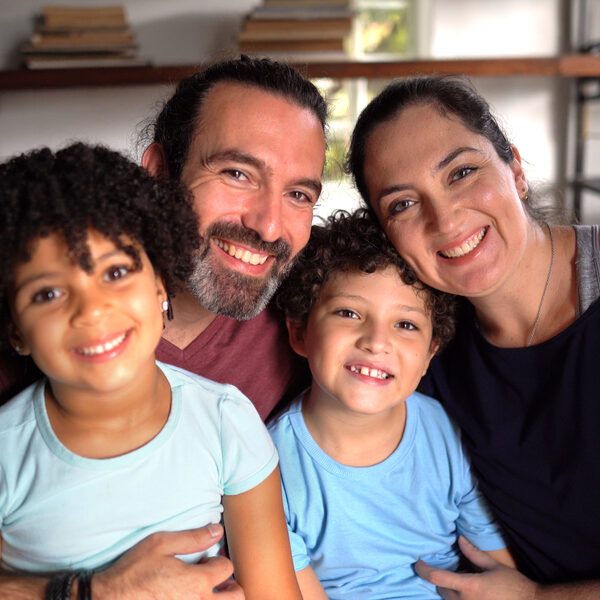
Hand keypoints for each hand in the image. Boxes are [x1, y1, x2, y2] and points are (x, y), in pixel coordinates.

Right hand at [92, 524, 243, 599]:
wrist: (107, 599)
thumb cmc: (133, 571)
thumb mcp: (161, 544)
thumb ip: (193, 538)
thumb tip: (217, 530)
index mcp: (197, 582)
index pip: (227, 568)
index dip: (218, 560)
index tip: (206, 561)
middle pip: (237, 597)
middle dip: (231, 586)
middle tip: (217, 580)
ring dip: (220, 599)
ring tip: (205, 592)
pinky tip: (188, 598)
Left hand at [415, 536, 536, 599]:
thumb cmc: (513, 585)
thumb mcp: (493, 566)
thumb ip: (474, 554)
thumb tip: (461, 539)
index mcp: (469, 587)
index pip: (437, 577)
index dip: (423, 569)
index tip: (418, 562)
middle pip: (441, 588)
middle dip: (442, 578)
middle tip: (454, 570)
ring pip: (448, 599)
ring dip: (450, 590)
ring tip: (465, 582)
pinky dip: (459, 597)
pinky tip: (472, 593)